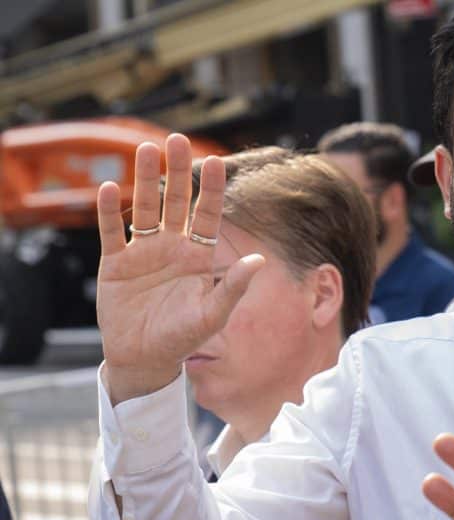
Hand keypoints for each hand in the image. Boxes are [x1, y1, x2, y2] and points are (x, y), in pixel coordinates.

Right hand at [96, 134, 262, 402]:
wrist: (144, 359)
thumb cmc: (182, 339)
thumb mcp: (211, 316)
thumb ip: (232, 288)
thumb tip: (259, 261)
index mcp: (199, 257)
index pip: (208, 215)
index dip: (212, 189)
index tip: (215, 161)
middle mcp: (172, 248)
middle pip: (176, 202)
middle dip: (177, 172)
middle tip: (177, 140)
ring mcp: (143, 254)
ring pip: (144, 210)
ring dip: (145, 181)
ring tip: (146, 150)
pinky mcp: (115, 264)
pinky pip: (111, 233)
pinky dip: (108, 212)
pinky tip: (109, 188)